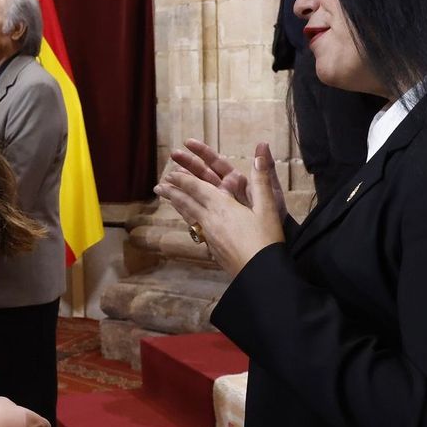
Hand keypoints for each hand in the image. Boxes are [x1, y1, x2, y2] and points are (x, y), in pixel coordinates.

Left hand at [155, 143, 285, 279]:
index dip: (183, 179)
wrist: (260, 274)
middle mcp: (210, 219)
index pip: (197, 187)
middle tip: (158, 186)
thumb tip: (260, 152)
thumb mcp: (268, 207)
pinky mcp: (213, 249)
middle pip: (186, 202)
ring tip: (166, 199)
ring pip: (188, 216)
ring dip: (176, 205)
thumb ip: (261, 179)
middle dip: (172, 192)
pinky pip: (196, 230)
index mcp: (222, 206)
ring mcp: (210, 236)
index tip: (170, 173)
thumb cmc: (266, 240)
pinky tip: (189, 223)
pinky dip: (188, 221)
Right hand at [171, 140, 286, 221]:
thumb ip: (265, 170)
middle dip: (187, 165)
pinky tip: (172, 201)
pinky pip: (195, 212)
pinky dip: (184, 206)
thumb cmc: (276, 220)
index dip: (202, 153)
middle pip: (202, 176)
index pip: (216, 164)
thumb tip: (262, 144)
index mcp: (237, 182)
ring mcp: (217, 208)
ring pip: (196, 193)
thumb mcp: (273, 193)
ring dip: (181, 186)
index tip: (188, 142)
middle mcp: (225, 193)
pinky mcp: (212, 223)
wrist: (272, 249)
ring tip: (166, 177)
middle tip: (172, 155)